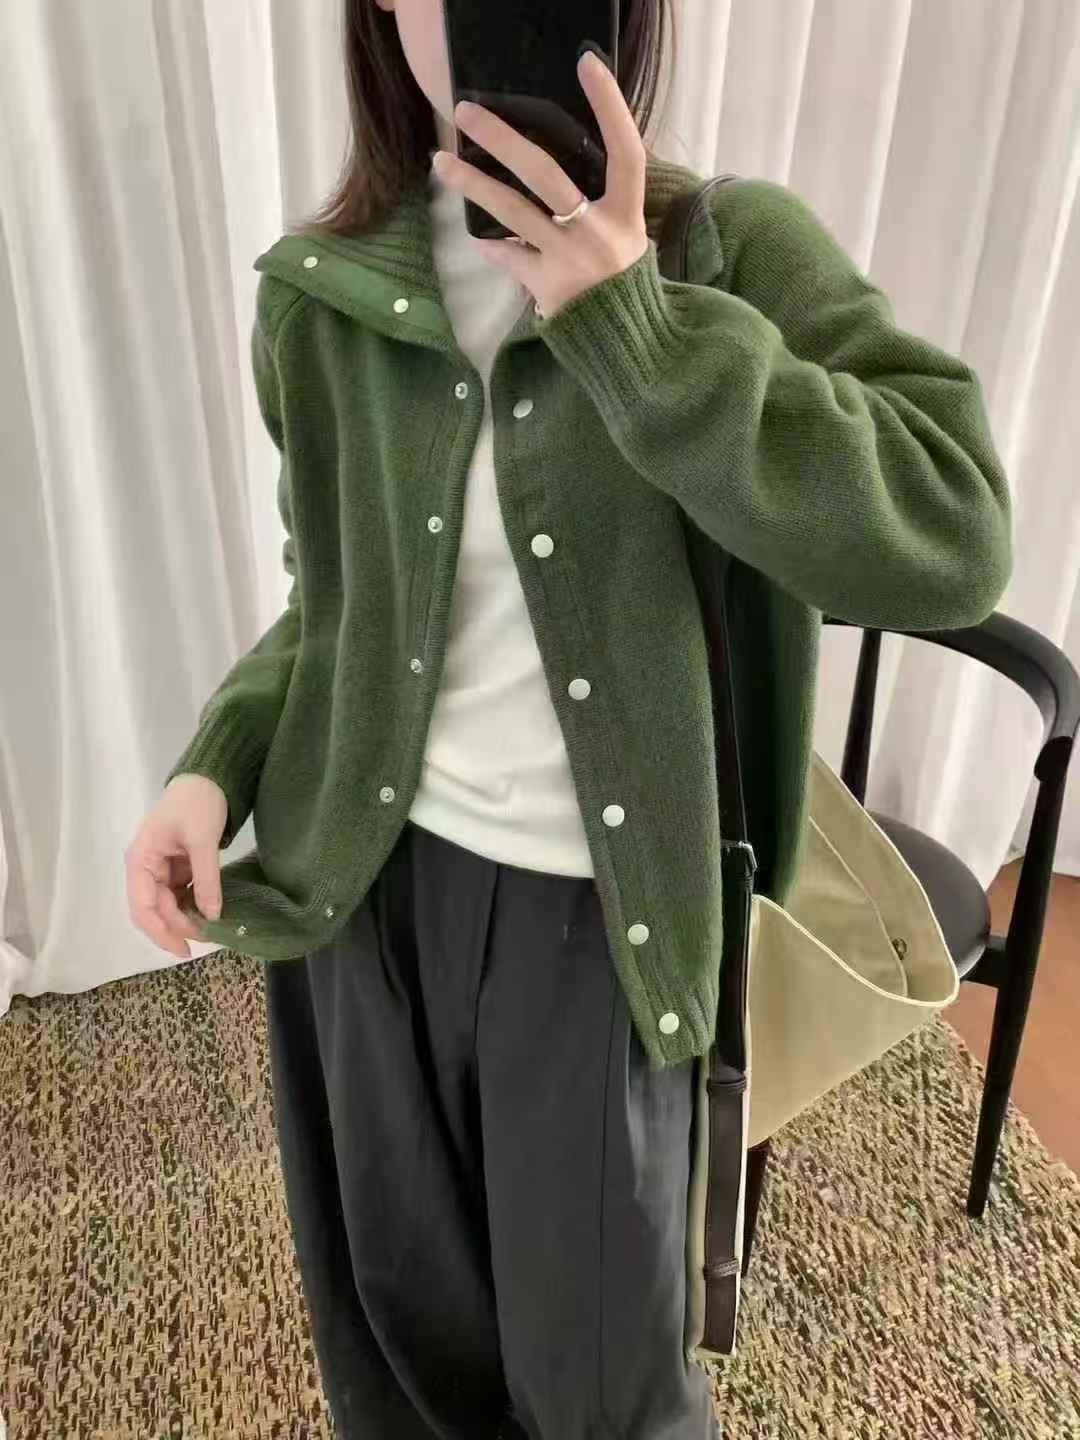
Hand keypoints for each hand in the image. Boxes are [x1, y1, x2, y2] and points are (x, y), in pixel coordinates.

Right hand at [124, 774, 226, 956]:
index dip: (161, 932)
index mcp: (140, 860)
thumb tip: (212, 916)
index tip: (185, 949)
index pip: (143, 907)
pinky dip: (192, 906)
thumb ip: (206, 880)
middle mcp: (145, 868)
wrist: (208, 778)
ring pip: (167, 906)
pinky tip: (209, 913)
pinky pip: (180, 894)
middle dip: (177, 928)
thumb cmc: (198, 803)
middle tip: (207, 939)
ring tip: (211, 930)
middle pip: (155, 911)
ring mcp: (160, 869)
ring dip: (185, 919)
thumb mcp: (203, 841)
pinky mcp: (176, 867)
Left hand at [432, 49, 648, 320]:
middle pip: (545, 174)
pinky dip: (494, 245)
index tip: (586, 64)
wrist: (624, 338)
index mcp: (627, 213)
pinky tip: (480, 237)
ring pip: (513, 212)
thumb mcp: (626, 233)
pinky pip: (509, 255)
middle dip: (502, 139)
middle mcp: (598, 232)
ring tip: (440, 161)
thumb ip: (601, 198)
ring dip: (473, 185)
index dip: (610, 106)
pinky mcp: (546, 286)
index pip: (625, 149)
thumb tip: (551, 158)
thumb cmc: (620, 276)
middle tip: (466, 112)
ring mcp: (569, 259)